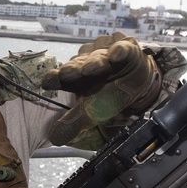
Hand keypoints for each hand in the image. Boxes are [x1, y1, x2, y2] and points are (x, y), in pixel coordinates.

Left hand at [42, 32, 159, 145]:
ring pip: (98, 55)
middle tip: (68, 74)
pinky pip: (122, 47)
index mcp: (75, 77)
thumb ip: (73, 124)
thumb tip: (54, 139)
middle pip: (78, 64)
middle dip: (73, 69)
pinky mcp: (125, 47)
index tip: (48, 82)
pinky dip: (119, 50)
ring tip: (91, 68)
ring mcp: (105, 53)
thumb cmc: (110, 94)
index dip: (54, 78)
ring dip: (95, 61)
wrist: (138, 83)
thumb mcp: (92, 113)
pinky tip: (116, 54)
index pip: (60, 76)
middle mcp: (86, 62)